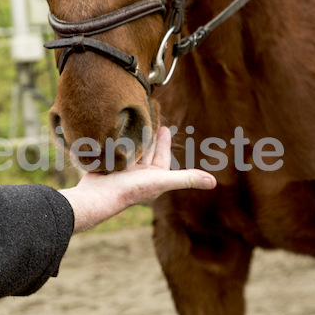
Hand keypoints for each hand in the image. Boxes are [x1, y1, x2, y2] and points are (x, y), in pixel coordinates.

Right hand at [59, 126, 216, 233]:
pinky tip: (116, 130)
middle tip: (150, 118)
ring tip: (134, 121)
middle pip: (147, 150)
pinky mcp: (109, 166)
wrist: (99, 196)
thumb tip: (214, 182)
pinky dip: (118, 141)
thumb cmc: (131, 189)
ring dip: (134, 137)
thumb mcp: (162, 181)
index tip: (165, 128)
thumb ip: (187, 179)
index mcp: (154, 177)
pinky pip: (117, 149)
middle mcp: (140, 174)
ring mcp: (123, 170)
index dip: (164, 142)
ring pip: (131, 149)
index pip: (162, 155)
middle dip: (149, 136)